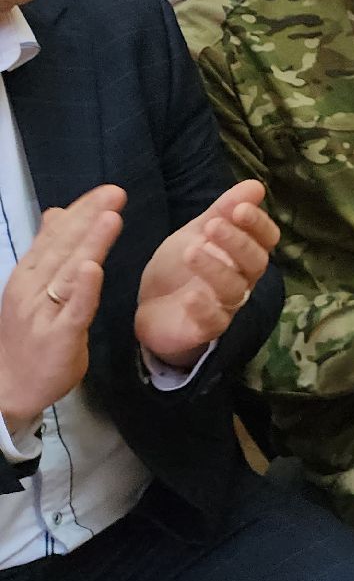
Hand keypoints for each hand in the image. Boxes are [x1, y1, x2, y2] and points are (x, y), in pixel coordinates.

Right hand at [0, 186, 121, 432]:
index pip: (54, 237)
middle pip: (62, 248)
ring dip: (89, 244)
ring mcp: (43, 312)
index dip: (80, 212)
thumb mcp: (34, 288)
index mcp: (29, 275)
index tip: (106, 191)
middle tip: (116, 192)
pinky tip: (93, 269)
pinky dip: (83, 289)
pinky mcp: (58, 336)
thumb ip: (48, 252)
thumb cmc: (28, 336)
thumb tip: (57, 213)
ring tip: (109, 217)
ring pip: (68, 272)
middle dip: (88, 218)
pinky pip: (73, 310)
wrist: (7, 389)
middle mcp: (32, 289)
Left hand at [136, 180, 277, 368]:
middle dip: (237, 242)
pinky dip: (204, 309)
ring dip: (216, 269)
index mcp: (244, 254)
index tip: (240, 208)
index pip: (266, 238)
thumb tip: (256, 185)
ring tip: (191, 251)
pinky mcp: (205, 329)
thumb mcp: (196, 233)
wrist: (151, 310)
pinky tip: (191, 296)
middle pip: (255, 262)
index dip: (258, 224)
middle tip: (212, 225)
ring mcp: (225, 306)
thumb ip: (223, 210)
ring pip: (234, 289)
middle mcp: (242, 280)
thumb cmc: (180, 268)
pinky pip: (213, 321)